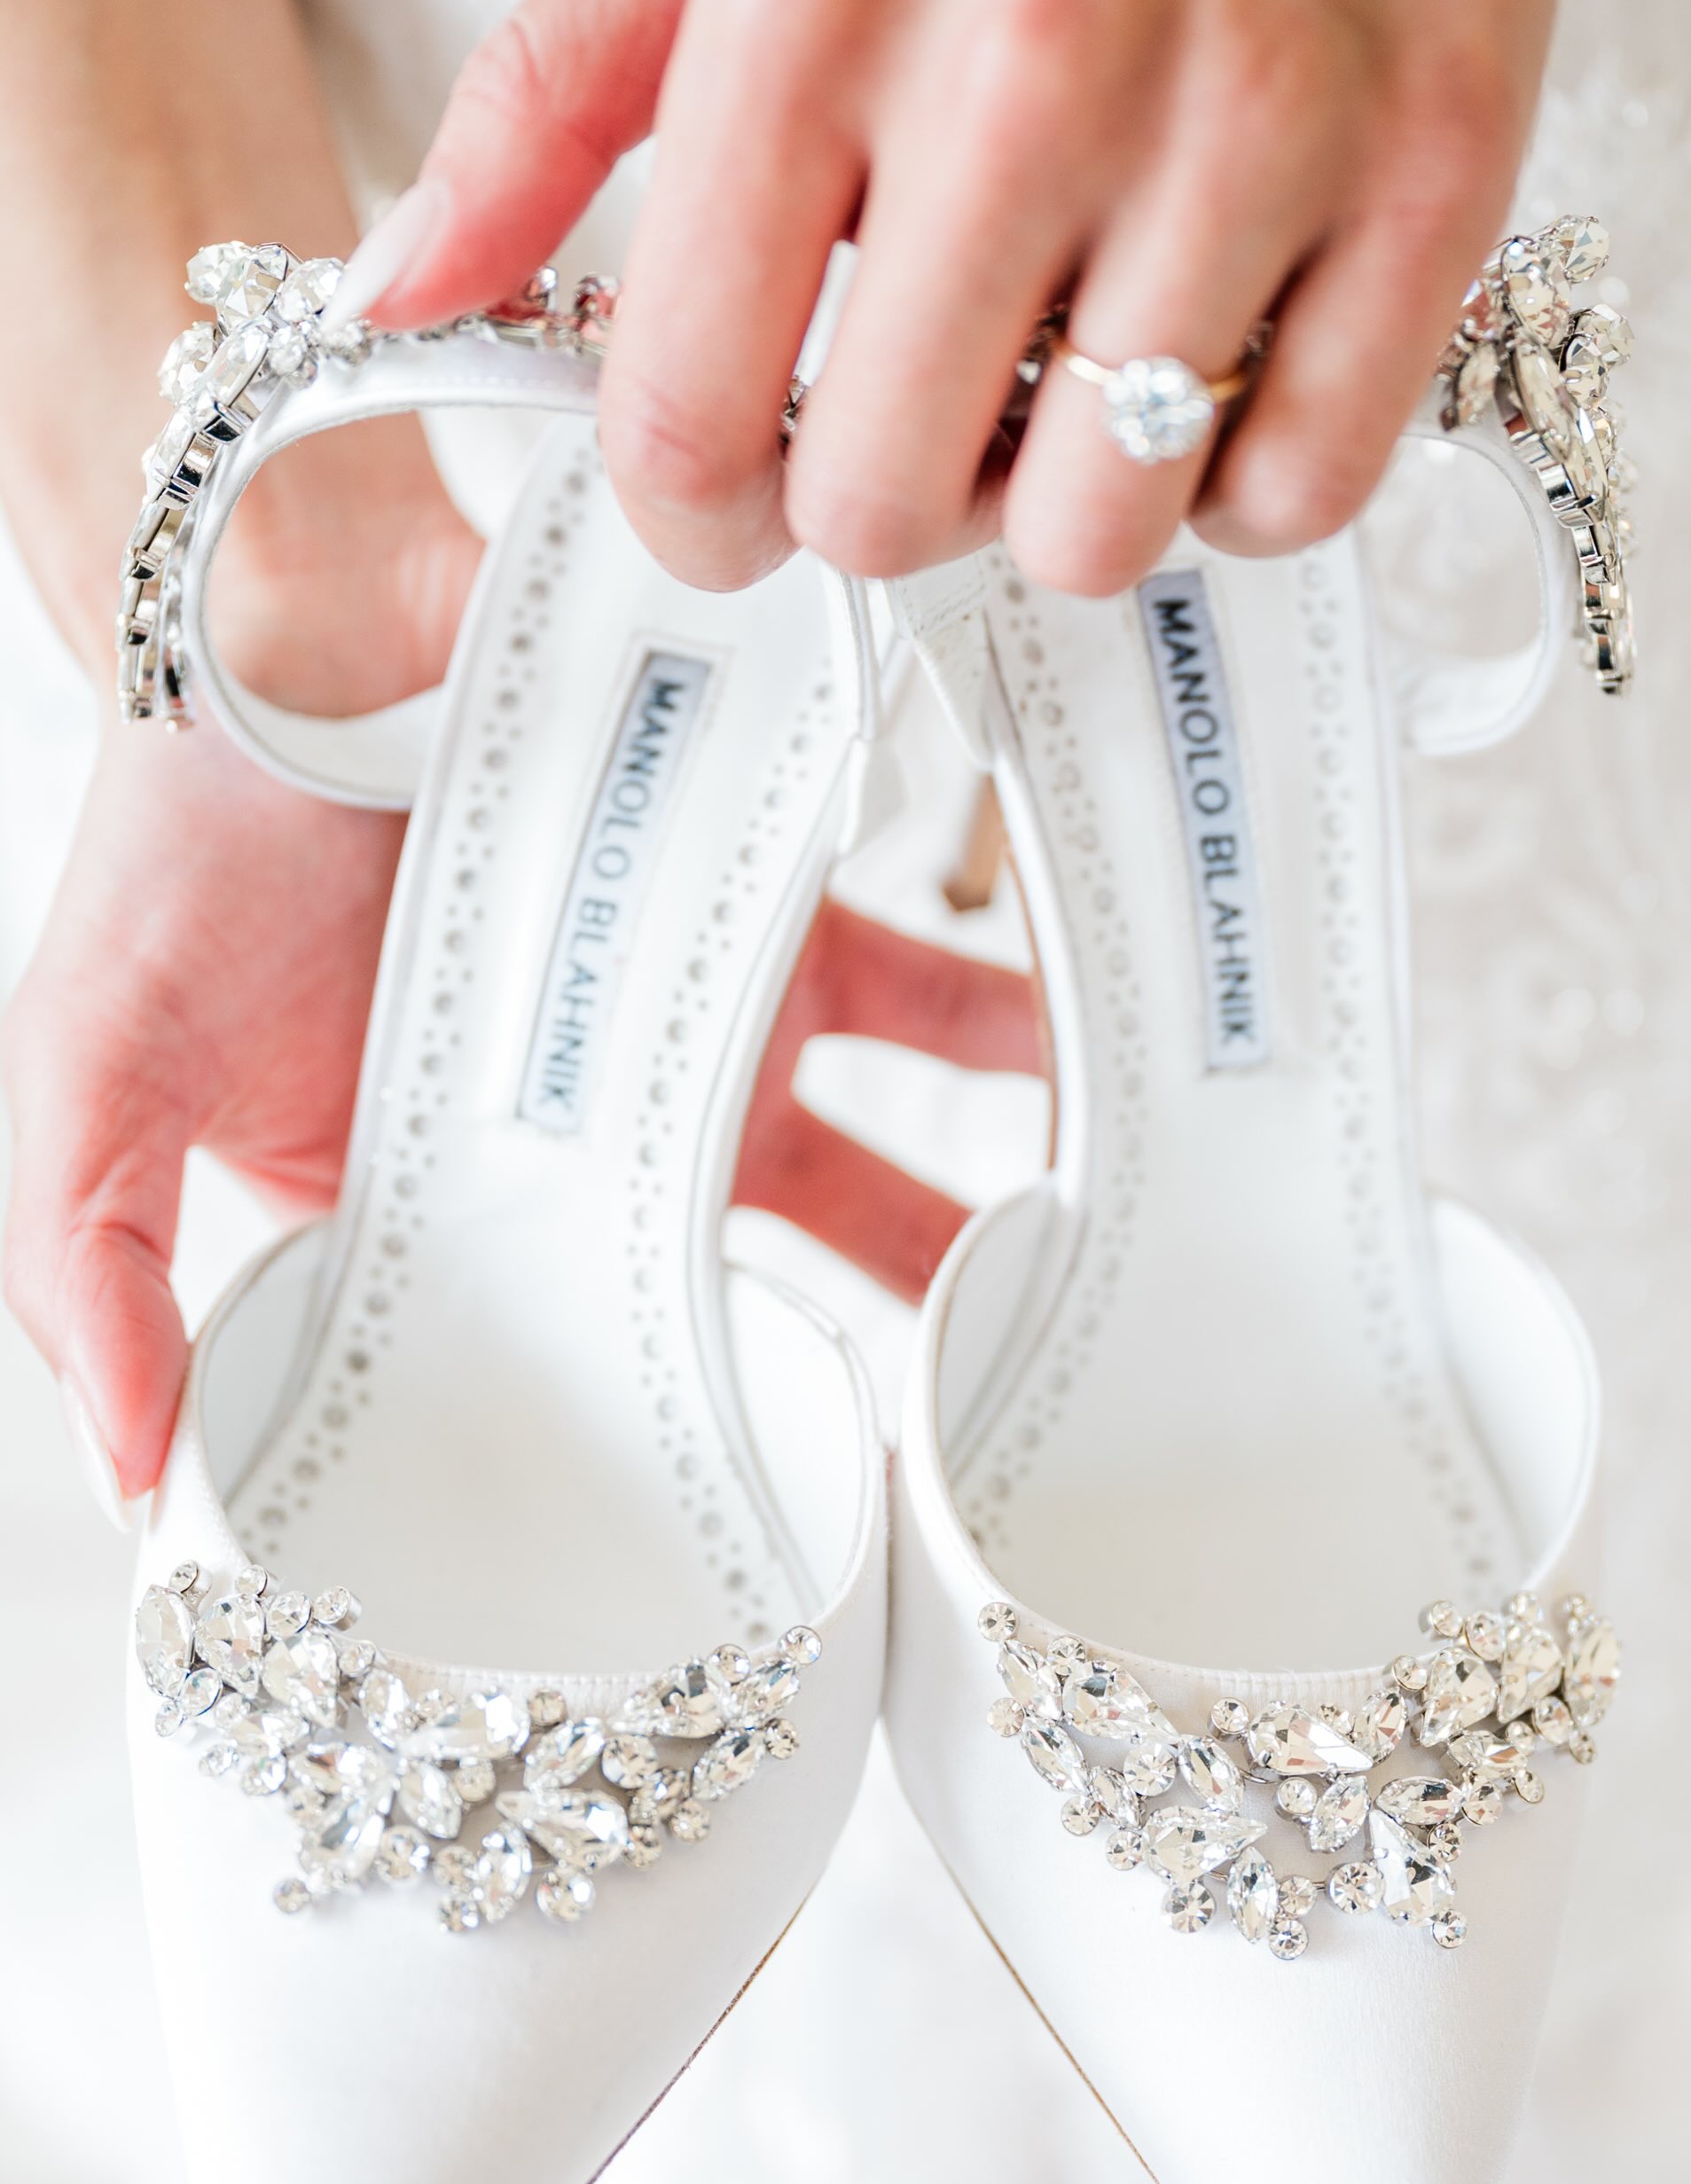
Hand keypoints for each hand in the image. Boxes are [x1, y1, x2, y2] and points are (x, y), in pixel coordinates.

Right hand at [5, 662, 1039, 1504]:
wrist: (296, 602)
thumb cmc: (182, 842)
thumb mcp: (87, 1067)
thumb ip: (90, 1265)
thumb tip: (124, 1480)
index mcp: (445, 1234)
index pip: (563, 1396)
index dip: (658, 1481)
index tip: (764, 1581)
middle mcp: (586, 1165)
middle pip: (745, 1311)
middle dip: (858, 1397)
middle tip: (988, 1486)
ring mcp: (690, 1043)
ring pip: (856, 1173)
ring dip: (967, 1235)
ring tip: (1096, 1320)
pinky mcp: (772, 924)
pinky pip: (919, 991)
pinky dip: (1004, 1034)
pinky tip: (1093, 1088)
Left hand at [361, 0, 1554, 596]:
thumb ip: (554, 88)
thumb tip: (410, 283)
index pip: (689, 411)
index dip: (690, 513)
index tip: (721, 497)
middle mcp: (1032, 74)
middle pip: (886, 510)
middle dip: (876, 501)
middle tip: (910, 417)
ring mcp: (1247, 135)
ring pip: (1098, 530)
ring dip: (1062, 501)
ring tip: (1073, 378)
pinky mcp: (1425, 181)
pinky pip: (1301, 487)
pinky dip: (1244, 481)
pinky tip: (1213, 376)